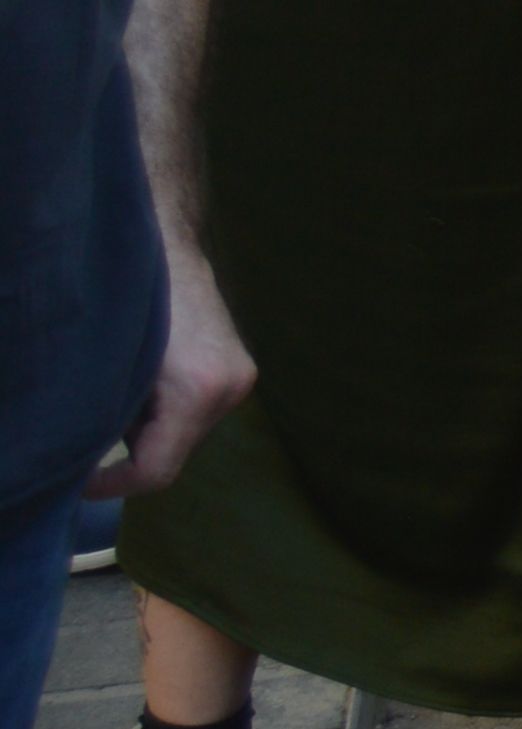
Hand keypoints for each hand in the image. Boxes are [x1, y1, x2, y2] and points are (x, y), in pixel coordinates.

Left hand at [83, 232, 248, 500]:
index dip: (109, 484)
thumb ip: (102, 421)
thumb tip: (77, 467)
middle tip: (85, 436)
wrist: (163, 243)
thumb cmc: (126, 302)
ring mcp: (240, 379)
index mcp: (202, 388)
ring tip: (113, 399)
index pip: (156, 470)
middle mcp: (232, 388)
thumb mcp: (106, 369)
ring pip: (183, 437)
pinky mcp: (237, 370)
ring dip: (143, 432)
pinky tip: (140, 386)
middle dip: (126, 454)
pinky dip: (159, 414)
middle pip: (173, 456)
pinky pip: (192, 415)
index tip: (73, 482)